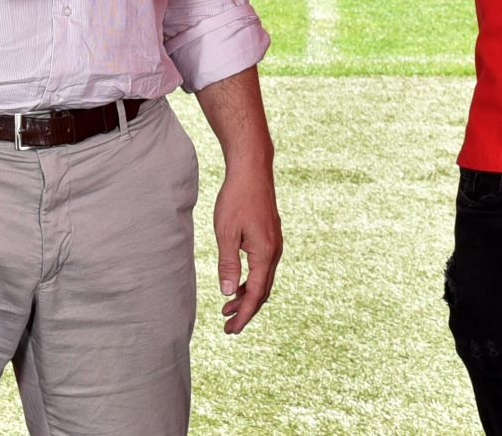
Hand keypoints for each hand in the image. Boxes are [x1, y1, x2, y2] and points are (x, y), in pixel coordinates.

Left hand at [213, 166, 281, 333]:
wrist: (252, 170)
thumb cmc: (237, 199)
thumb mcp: (226, 232)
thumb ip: (228, 264)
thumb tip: (228, 293)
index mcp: (265, 253)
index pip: (256, 294)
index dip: (244, 314)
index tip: (231, 330)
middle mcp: (275, 252)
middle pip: (263, 291)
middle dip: (246, 310)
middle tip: (228, 327)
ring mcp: (275, 244)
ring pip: (264, 279)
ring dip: (248, 295)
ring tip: (228, 308)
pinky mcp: (271, 237)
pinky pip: (264, 267)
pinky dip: (252, 280)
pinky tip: (238, 283)